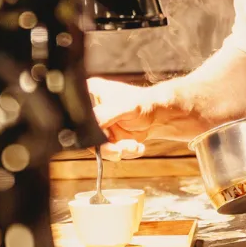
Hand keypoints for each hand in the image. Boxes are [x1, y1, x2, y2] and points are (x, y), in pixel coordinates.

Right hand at [87, 77, 210, 158]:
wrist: (166, 116)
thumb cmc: (148, 103)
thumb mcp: (125, 107)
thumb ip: (105, 115)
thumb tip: (90, 125)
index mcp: (92, 93)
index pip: (78, 112)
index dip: (86, 127)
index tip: (100, 135)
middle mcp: (95, 110)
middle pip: (88, 134)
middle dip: (106, 145)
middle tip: (117, 150)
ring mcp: (104, 126)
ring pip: (100, 147)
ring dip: (119, 150)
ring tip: (134, 145)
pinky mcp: (113, 138)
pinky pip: (112, 152)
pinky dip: (126, 152)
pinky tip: (138, 145)